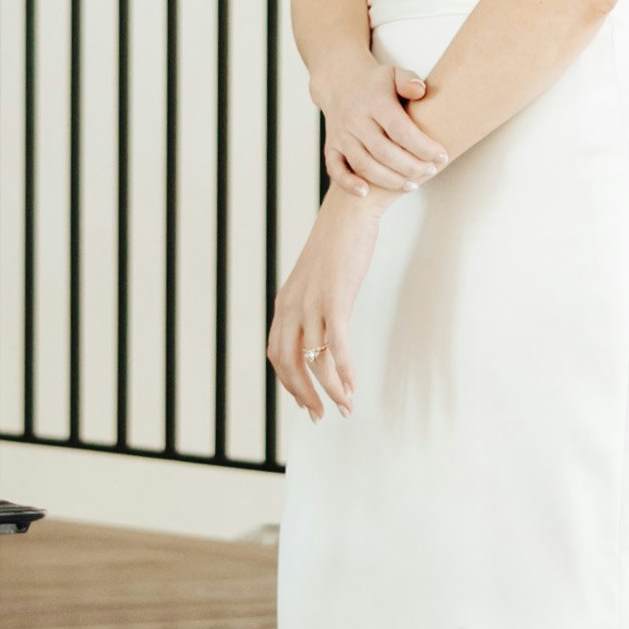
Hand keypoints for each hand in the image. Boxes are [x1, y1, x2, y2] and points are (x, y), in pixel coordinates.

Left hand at [268, 183, 383, 418]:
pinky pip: (336, 345)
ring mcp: (311, 303)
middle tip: (321, 416)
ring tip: (344, 407)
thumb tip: (321, 334)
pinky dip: (343, 370)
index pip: (276, 354)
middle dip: (304, 395)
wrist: (349, 212)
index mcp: (284, 304)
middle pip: (288, 364)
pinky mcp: (334, 298)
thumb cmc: (338, 247)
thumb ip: (312, 307)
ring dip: (328, 389)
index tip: (306, 401)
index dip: (289, 383)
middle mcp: (291, 306)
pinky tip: (352, 386)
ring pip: (313, 360)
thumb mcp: (315, 281)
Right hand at [321, 45, 444, 197]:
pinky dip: (348, 184)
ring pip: (364, 165)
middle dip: (410, 167)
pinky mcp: (331, 148)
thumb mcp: (394, 74)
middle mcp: (354, 119)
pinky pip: (335, 170)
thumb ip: (409, 81)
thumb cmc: (375, 85)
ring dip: (389, 180)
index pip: (400, 129)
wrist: (340, 85)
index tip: (441, 156)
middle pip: (383, 151)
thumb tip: (420, 91)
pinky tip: (366, 193)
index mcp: (373, 101)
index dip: (422, 146)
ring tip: (412, 185)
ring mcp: (341, 135)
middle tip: (431, 172)